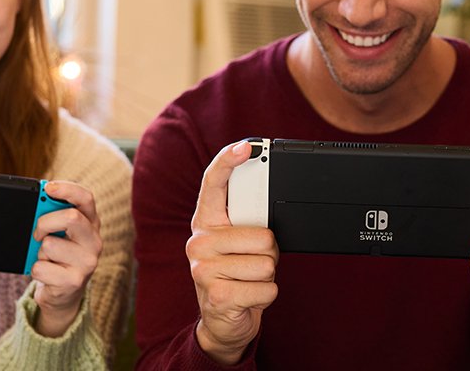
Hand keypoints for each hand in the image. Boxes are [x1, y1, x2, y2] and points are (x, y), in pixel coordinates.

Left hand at [30, 180, 101, 336]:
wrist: (63, 294)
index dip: (67, 189)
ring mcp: (87, 263)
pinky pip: (41, 268)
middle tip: (38, 233)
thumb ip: (53, 217)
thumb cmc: (58, 257)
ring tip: (47, 259)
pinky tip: (47, 274)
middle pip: (70, 218)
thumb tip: (38, 203)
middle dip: (45, 223)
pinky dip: (35, 270)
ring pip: (50, 245)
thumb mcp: (59, 234)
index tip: (48, 187)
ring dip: (39, 252)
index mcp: (91, 223)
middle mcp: (95, 241)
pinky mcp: (74, 281)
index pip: (86, 198)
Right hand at [186, 141, 278, 364]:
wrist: (222, 322)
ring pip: (267, 263)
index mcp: (206, 222)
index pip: (214, 183)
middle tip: (252, 262)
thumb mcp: (237, 245)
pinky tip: (248, 296)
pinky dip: (267, 295)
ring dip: (268, 276)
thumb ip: (246, 223)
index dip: (229, 162)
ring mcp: (203, 269)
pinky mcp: (217, 295)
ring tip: (248, 280)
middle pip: (263, 236)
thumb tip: (267, 210)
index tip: (247, 147)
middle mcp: (199, 241)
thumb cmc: (235, 275)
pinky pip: (267, 288)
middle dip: (270, 253)